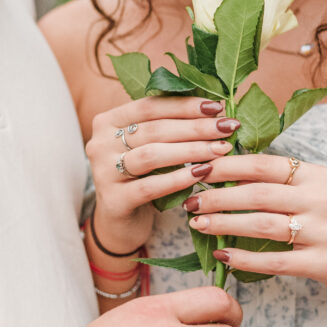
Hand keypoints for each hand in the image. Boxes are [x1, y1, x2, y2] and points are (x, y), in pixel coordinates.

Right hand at [86, 96, 239, 252]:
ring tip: (220, 149)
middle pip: (154, 129)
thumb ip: (169, 125)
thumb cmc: (142, 176)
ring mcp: (103, 172)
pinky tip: (202, 174)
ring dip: (191, 150)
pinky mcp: (113, 200)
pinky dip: (178, 178)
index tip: (217, 106)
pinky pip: (150, 186)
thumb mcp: (149, 146)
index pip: (150, 106)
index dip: (185, 105)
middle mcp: (99, 143)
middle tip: (227, 127)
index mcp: (108, 121)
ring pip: (152, 155)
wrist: (120, 221)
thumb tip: (213, 106)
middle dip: (195, 127)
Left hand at [183, 153, 326, 300]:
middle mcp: (323, 199)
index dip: (226, 166)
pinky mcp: (325, 263)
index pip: (263, 164)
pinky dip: (244, 259)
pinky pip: (275, 260)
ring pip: (262, 225)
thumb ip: (281, 183)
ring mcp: (326, 231)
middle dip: (217, 196)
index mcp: (318, 175)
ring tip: (198, 225)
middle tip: (189, 201)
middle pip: (258, 193)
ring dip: (224, 224)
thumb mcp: (317, 192)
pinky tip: (223, 256)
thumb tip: (225, 172)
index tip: (198, 170)